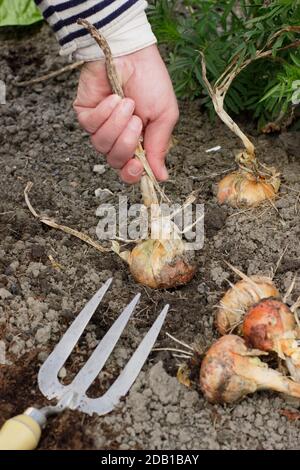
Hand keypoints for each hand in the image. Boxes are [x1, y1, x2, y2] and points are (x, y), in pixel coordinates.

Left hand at [73, 45, 178, 182]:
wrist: (133, 53)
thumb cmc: (151, 81)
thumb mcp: (164, 116)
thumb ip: (159, 148)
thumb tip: (162, 176)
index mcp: (138, 142)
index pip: (129, 170)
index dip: (131, 173)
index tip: (138, 165)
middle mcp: (117, 138)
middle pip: (115, 161)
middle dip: (126, 143)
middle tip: (137, 121)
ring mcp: (100, 127)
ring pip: (102, 145)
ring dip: (117, 124)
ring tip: (127, 103)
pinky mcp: (85, 113)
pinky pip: (91, 126)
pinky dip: (105, 112)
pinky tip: (114, 97)